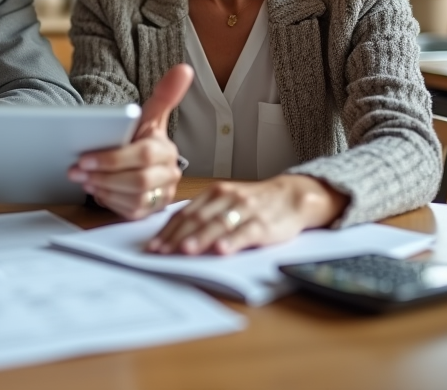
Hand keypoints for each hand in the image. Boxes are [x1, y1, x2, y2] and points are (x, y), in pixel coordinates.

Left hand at [68, 64, 193, 219]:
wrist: (144, 164)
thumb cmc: (142, 139)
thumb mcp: (150, 117)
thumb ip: (165, 95)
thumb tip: (183, 69)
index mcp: (166, 150)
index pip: (143, 156)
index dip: (112, 159)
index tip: (84, 158)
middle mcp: (169, 174)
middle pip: (138, 181)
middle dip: (103, 176)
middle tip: (76, 170)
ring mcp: (162, 194)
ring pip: (134, 199)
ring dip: (104, 189)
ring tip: (83, 179)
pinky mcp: (151, 211)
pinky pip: (131, 212)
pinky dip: (111, 202)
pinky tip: (96, 191)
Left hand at [147, 174, 348, 254]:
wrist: (292, 196)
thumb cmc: (255, 203)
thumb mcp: (227, 201)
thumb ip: (205, 213)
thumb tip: (175, 233)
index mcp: (214, 193)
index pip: (185, 213)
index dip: (168, 230)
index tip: (153, 246)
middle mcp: (227, 198)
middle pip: (197, 219)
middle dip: (176, 237)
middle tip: (161, 252)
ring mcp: (245, 210)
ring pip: (217, 225)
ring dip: (199, 238)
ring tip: (184, 250)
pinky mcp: (263, 223)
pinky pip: (245, 232)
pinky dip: (232, 241)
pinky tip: (221, 250)